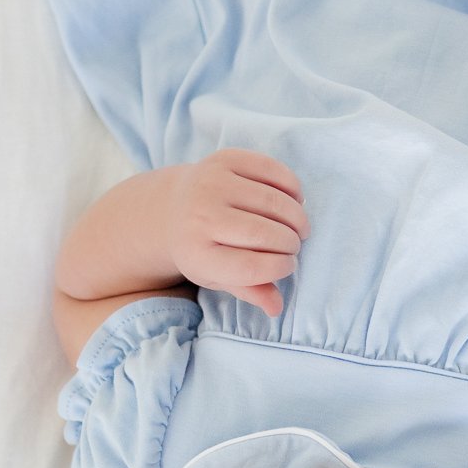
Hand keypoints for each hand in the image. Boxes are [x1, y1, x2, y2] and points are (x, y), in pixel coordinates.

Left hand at [167, 149, 310, 316]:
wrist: (170, 208)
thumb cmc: (202, 249)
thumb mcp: (217, 276)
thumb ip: (248, 291)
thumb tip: (277, 308)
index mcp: (198, 254)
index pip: (253, 268)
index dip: (282, 268)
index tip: (288, 266)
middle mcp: (201, 216)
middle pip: (267, 235)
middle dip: (292, 244)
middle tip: (294, 246)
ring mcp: (212, 184)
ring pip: (275, 203)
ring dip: (297, 218)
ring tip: (297, 227)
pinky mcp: (224, 159)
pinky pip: (272, 171)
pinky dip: (292, 188)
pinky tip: (293, 200)